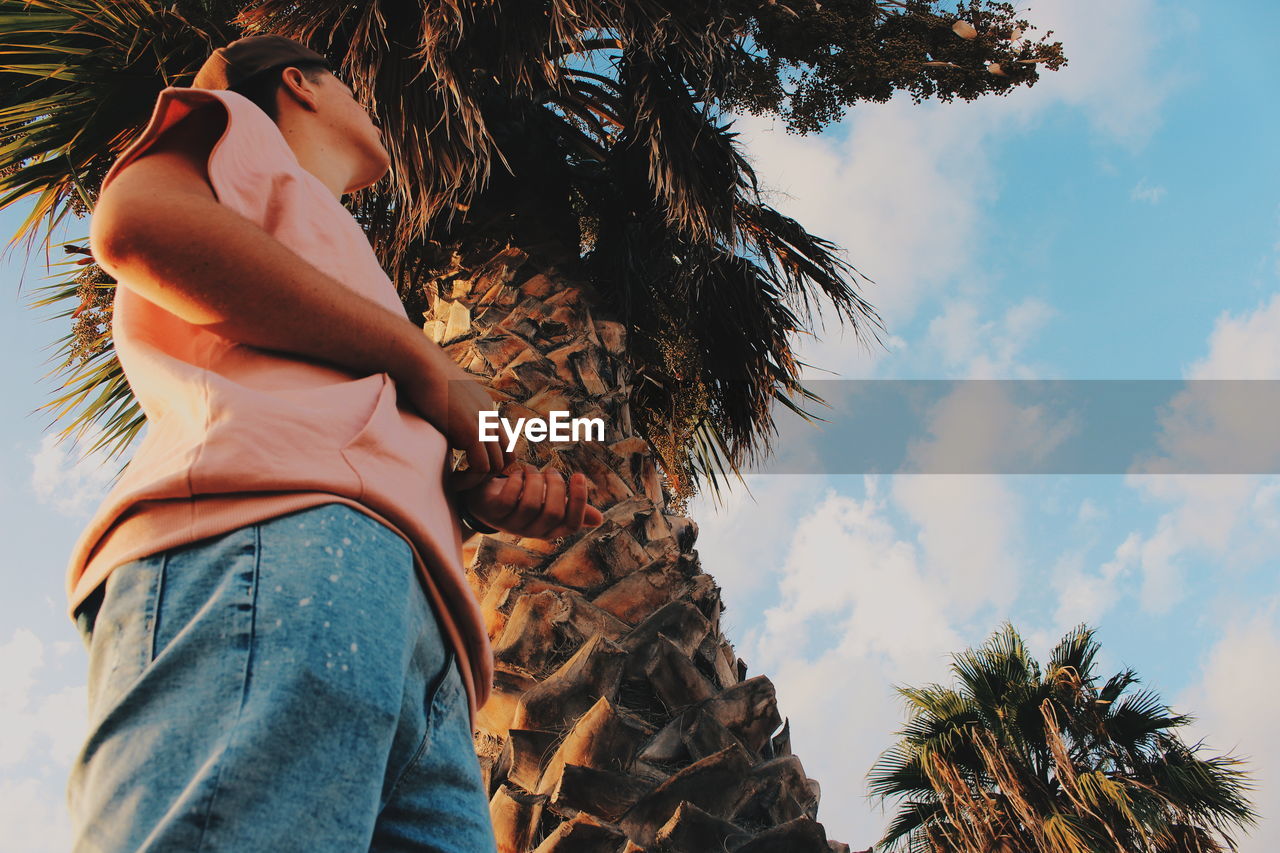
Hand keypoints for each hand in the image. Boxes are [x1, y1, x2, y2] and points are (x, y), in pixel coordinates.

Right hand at [397, 347, 510, 490]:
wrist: (419, 363)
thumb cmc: (419, 376)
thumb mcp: (440, 396)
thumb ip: (447, 413)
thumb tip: (441, 427)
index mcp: (484, 406)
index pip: (502, 440)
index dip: (489, 458)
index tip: (467, 467)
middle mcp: (489, 415)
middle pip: (506, 455)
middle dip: (488, 473)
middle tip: (464, 480)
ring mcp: (482, 423)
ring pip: (496, 465)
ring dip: (477, 481)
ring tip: (456, 484)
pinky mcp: (470, 431)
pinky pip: (481, 467)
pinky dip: (468, 481)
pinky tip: (452, 481)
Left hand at [462, 463, 603, 539]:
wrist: (484, 500)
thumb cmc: (522, 499)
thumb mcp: (547, 503)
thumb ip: (570, 508)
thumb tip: (599, 519)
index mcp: (549, 530)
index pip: (571, 524)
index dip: (579, 501)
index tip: (579, 476)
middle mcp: (531, 531)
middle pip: (553, 513)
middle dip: (556, 486)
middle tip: (551, 471)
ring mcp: (511, 524)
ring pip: (531, 505)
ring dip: (536, 481)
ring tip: (533, 469)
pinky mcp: (493, 513)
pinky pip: (509, 499)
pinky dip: (517, 481)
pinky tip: (518, 473)